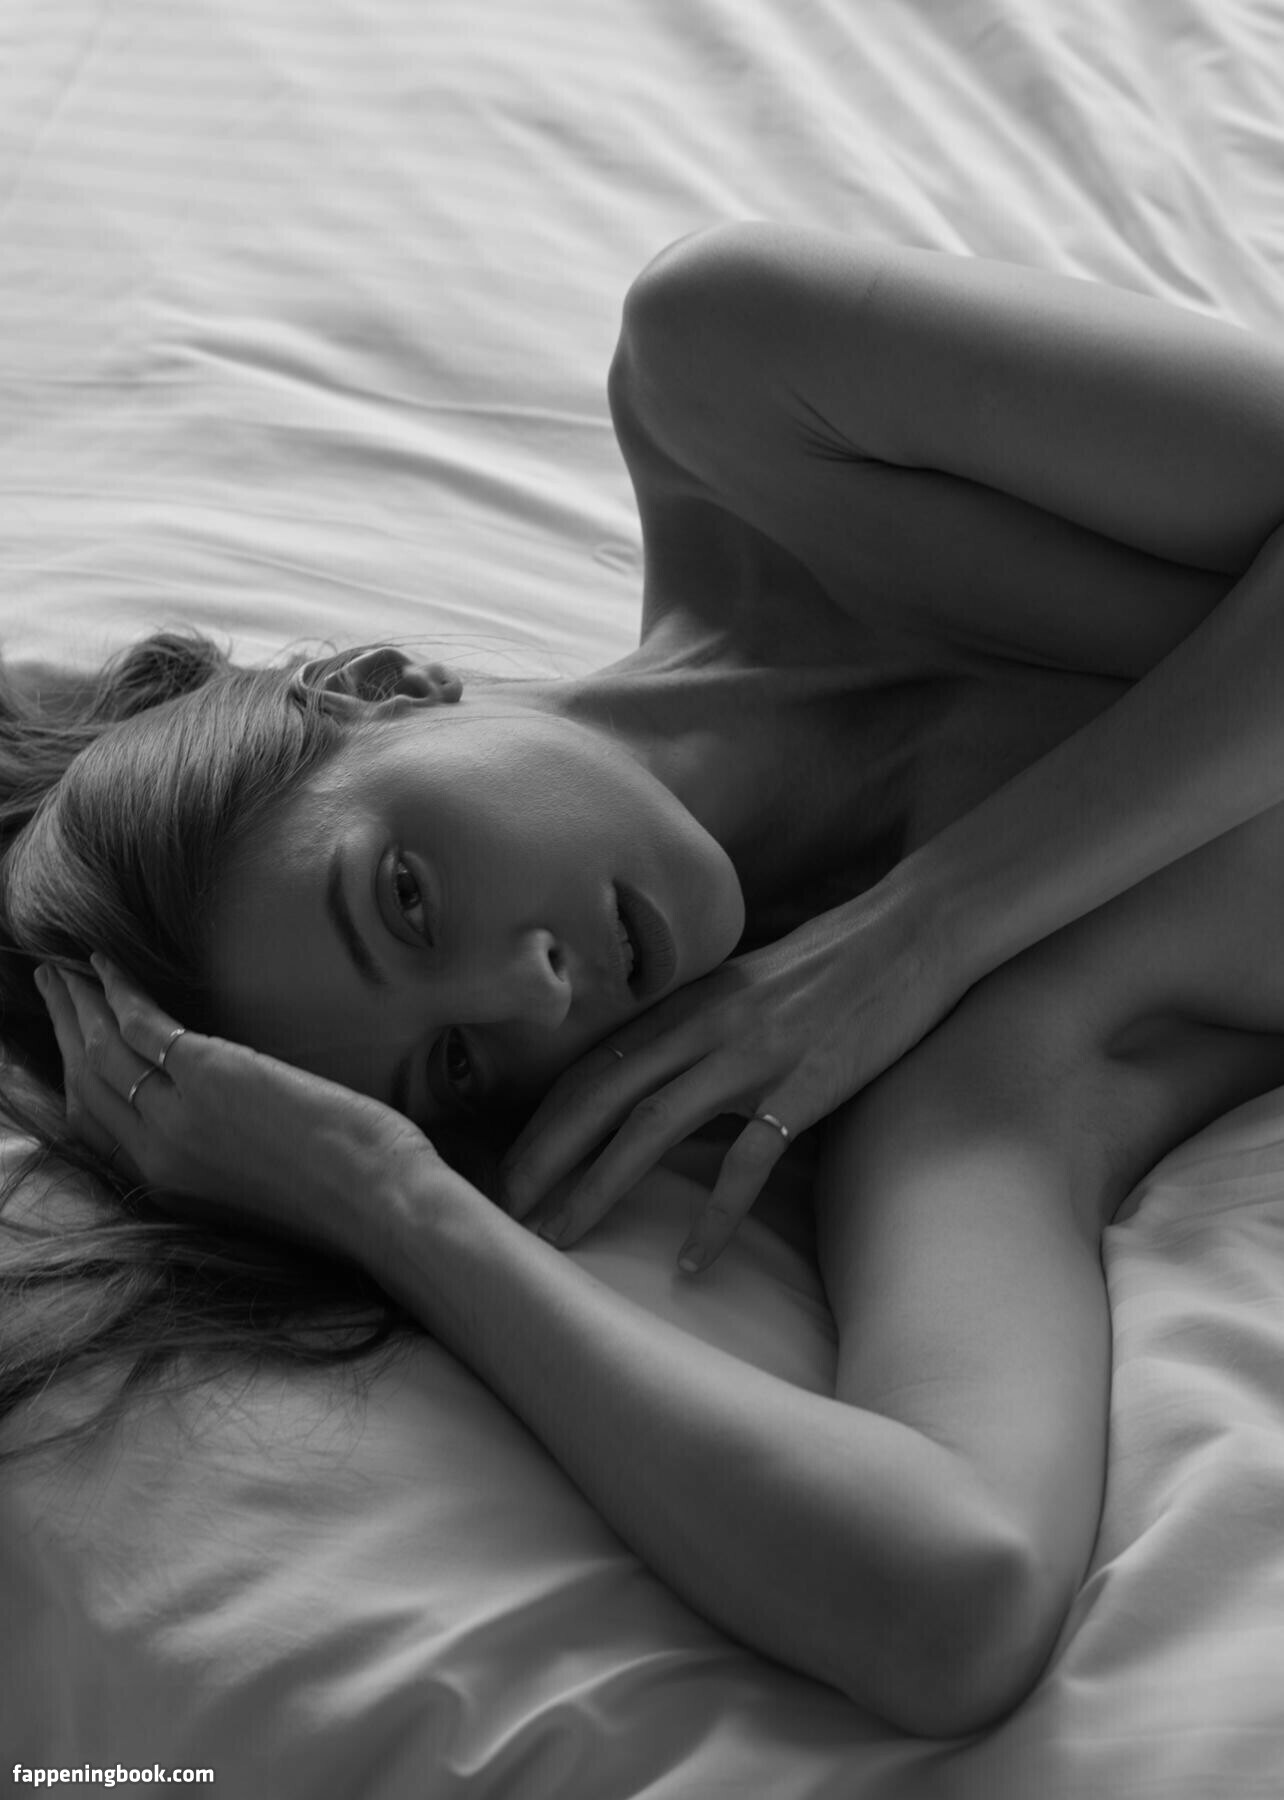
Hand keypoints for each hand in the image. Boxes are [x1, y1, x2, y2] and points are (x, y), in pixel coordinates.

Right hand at [34, 953, 441, 1261]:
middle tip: (52, 985)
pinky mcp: (209, 1077)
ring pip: (102, 1049)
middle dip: (65, 1028)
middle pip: (86, 1082)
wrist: (383, 1206)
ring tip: (65, 968)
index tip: (67, 1038)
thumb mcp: (260, 1186)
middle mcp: (158, 1156)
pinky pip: (142, 1025)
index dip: (74, 1076)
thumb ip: (222, 1154)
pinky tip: (109, 965)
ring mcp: (177, 1117)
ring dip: (80, 1001)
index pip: (95, 1126)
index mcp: (169, 1188)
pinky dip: (119, 990)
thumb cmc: (349, 1197)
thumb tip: (221, 1117)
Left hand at [499, 883, 960, 1269]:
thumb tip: (659, 1073)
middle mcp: (705, 1024)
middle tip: (506, 1215)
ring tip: (562, 1239)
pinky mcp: (805, 1083)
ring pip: (651, 1126)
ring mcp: (753, 1053)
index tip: (508, 1169)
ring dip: (598, 1186)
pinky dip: (716, 1215)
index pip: (592, 1066)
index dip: (542, 1119)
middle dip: (544, 1156)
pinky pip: (749, 1159)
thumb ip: (701, 1026)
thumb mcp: (750, 986)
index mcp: (687, 1003)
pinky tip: (690, 1262)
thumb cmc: (838, 961)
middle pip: (600, 1095)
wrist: (916, 929)